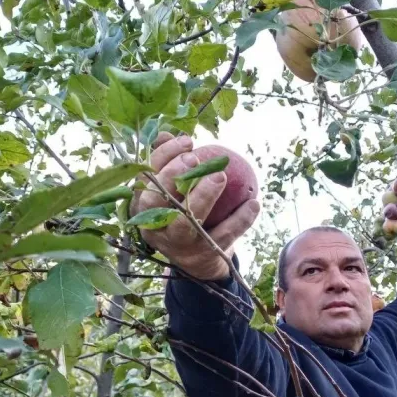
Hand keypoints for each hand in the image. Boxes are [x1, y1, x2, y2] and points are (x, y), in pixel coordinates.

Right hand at [132, 132, 260, 280]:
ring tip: (220, 176)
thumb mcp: (172, 191)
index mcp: (143, 207)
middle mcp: (156, 228)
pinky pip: (223, 235)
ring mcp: (180, 244)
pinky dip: (240, 219)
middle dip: (173, 177)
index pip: (145, 178)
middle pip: (156, 202)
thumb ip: (168, 164)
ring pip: (187, 222)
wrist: (199, 261)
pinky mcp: (204, 255)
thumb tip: (164, 134)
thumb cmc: (183, 213)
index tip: (188, 141)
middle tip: (194, 159)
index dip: (164, 157)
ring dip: (203, 197)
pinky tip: (253, 202)